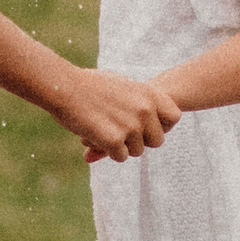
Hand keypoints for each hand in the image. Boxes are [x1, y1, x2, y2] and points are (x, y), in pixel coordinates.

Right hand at [60, 66, 178, 162]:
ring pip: (137, 151)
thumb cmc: (89, 84)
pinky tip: (96, 135)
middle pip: (157, 141)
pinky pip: (120, 157)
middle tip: (121, 131)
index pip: (174, 117)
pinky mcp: (114, 141)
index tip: (148, 124)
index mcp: (149, 94)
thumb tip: (150, 108)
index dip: (163, 125)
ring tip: (104, 128)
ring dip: (122, 146)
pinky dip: (108, 151)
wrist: (65, 87)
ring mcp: (131, 126)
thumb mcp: (122, 83)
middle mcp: (145, 110)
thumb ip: (139, 97)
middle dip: (141, 140)